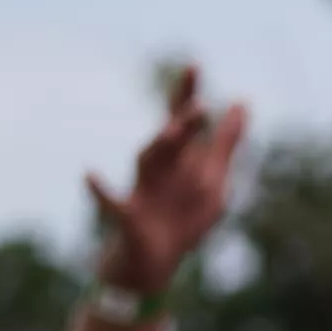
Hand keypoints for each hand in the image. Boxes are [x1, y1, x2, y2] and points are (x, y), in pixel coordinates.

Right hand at [89, 66, 249, 294]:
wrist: (151, 266)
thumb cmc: (181, 219)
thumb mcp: (213, 181)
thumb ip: (226, 143)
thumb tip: (242, 103)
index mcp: (177, 162)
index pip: (181, 122)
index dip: (186, 95)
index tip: (194, 63)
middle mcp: (157, 170)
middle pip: (168, 141)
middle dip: (183, 124)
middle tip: (201, 108)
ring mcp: (142, 193)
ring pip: (146, 165)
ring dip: (159, 149)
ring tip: (171, 132)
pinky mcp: (128, 220)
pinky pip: (111, 204)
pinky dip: (100, 191)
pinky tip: (89, 175)